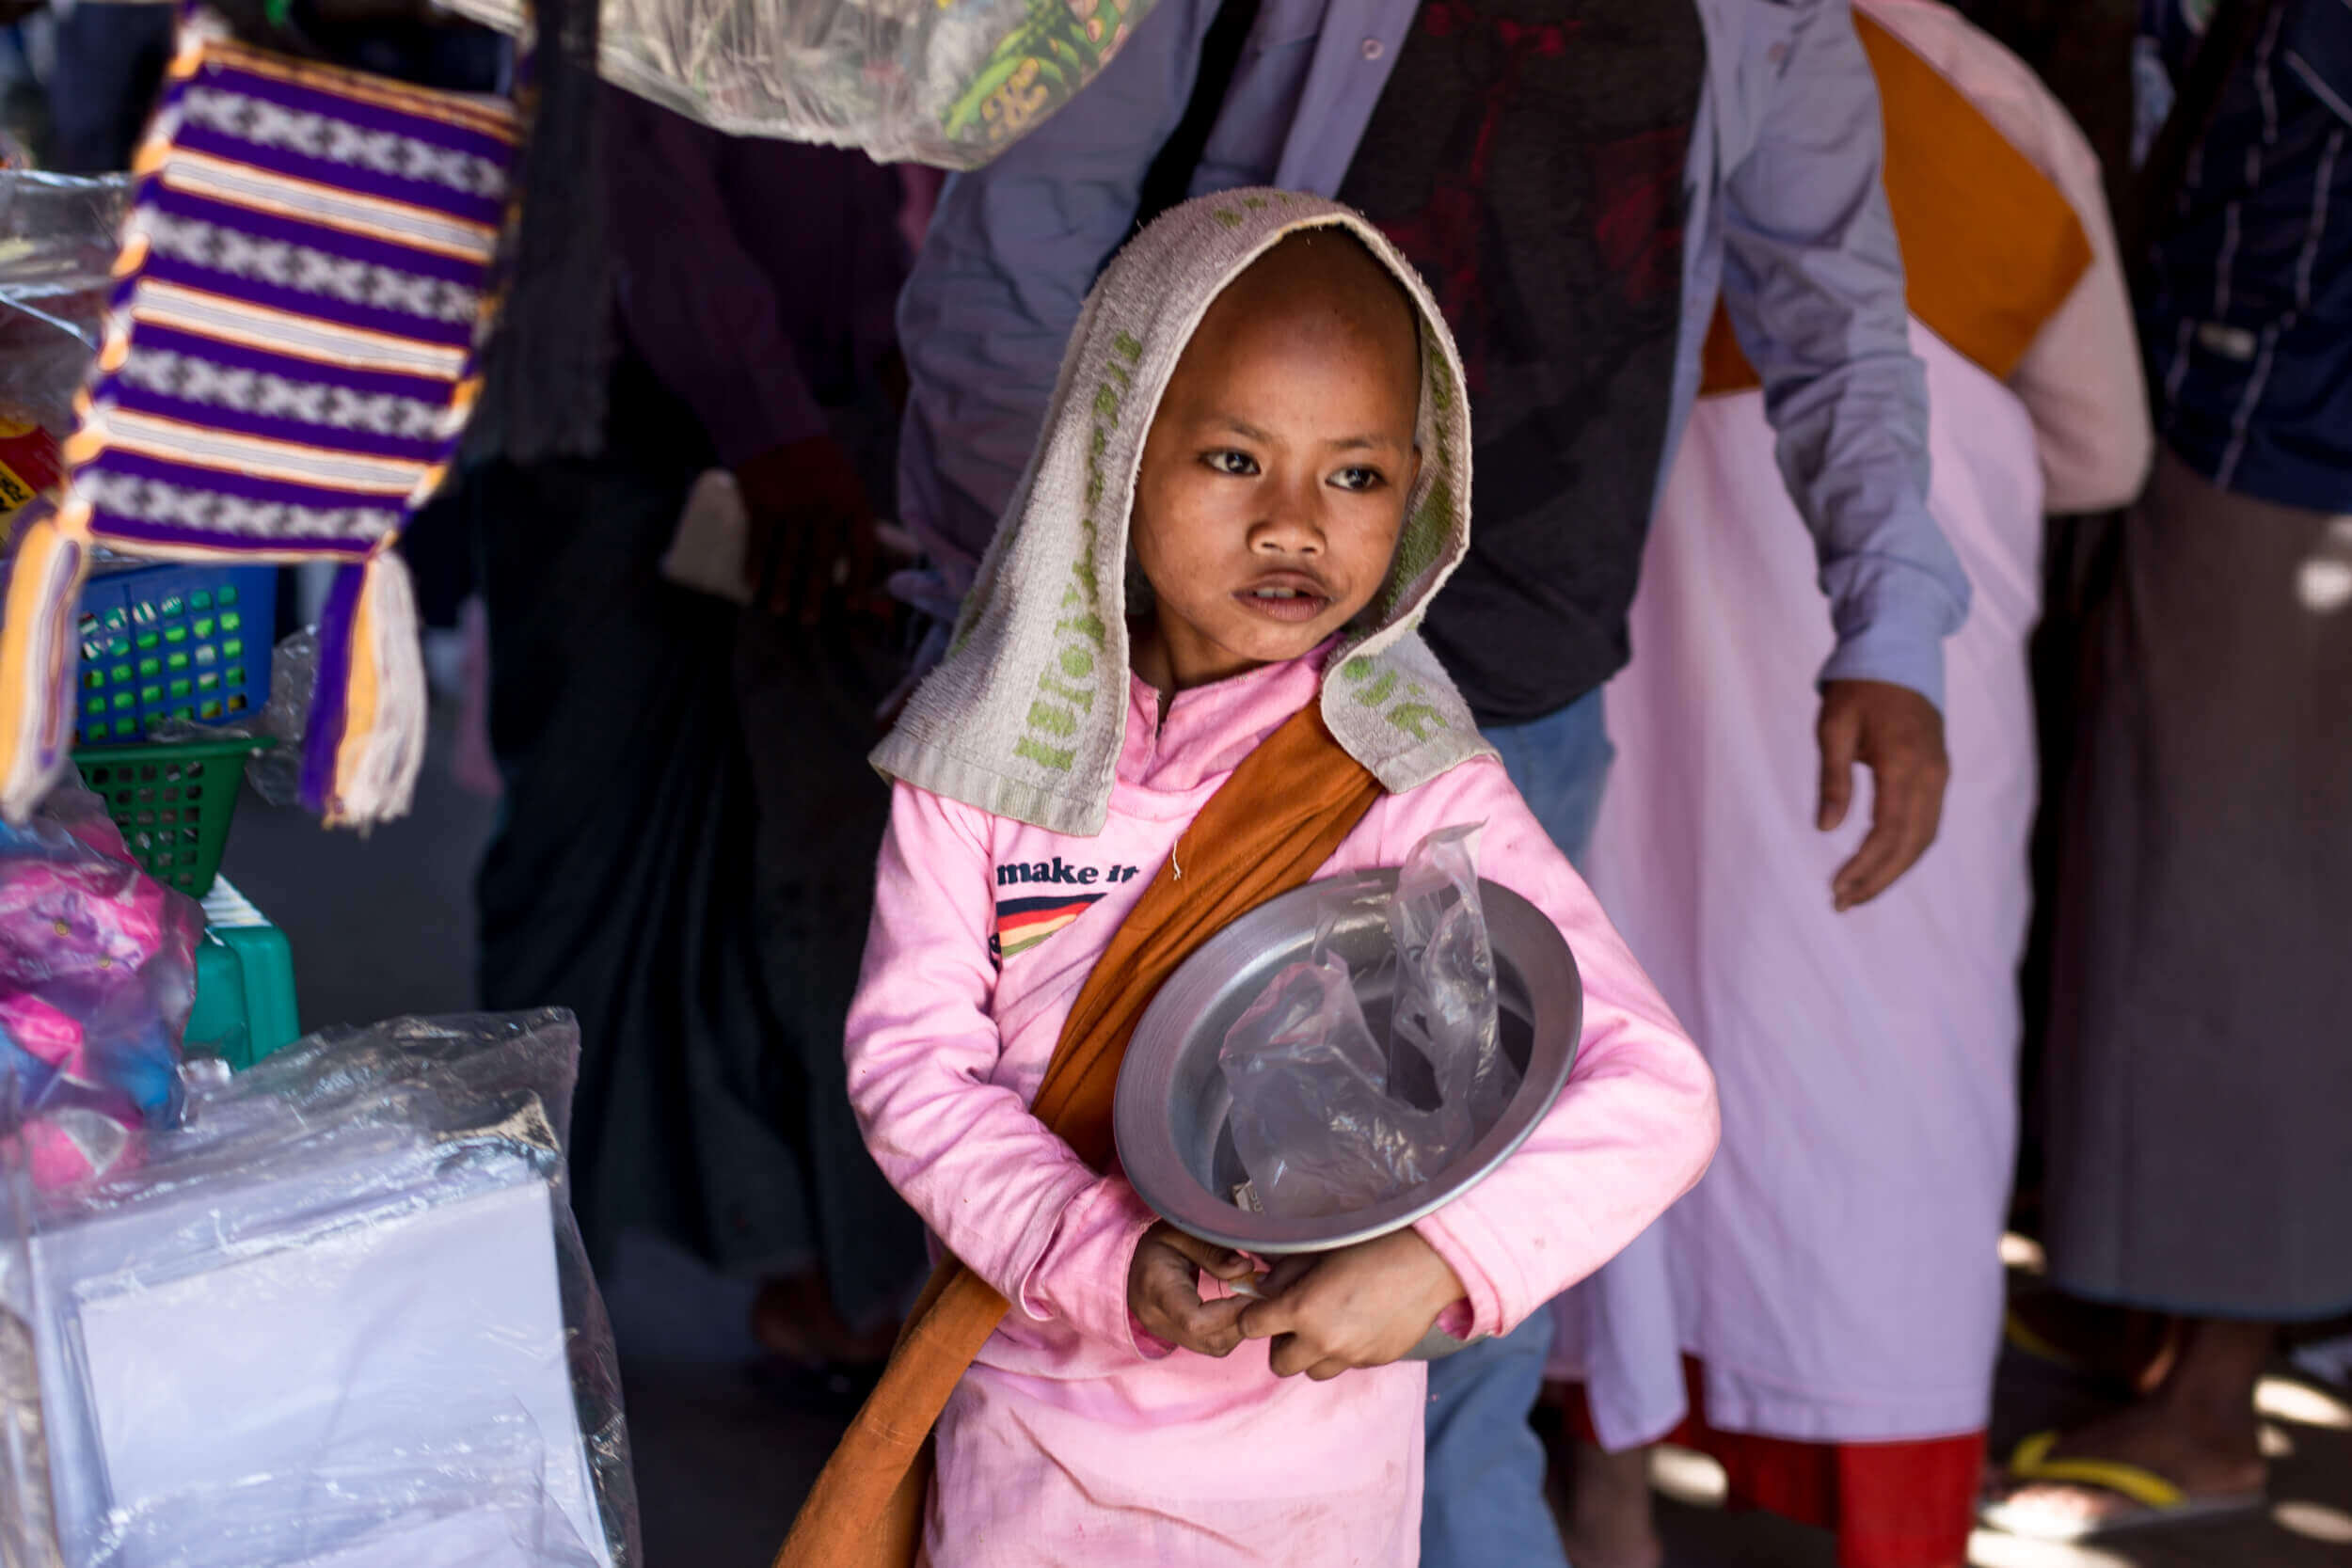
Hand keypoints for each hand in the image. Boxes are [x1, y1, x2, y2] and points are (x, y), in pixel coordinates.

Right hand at [732, 435, 882, 624]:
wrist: (775, 423)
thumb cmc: (814, 457)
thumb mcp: (843, 480)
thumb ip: (847, 514)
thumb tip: (850, 557)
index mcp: (853, 501)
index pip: (862, 550)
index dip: (859, 581)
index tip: (853, 605)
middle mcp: (826, 508)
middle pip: (822, 563)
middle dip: (815, 595)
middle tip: (809, 619)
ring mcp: (793, 508)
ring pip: (788, 560)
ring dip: (782, 589)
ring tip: (780, 609)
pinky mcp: (762, 505)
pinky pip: (759, 546)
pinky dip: (756, 569)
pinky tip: (753, 586)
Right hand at [1127, 1223, 1258, 1357]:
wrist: (1125, 1259)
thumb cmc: (1154, 1241)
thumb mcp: (1181, 1233)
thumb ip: (1213, 1252)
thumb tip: (1246, 1269)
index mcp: (1157, 1288)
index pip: (1195, 1319)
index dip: (1231, 1312)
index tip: (1253, 1292)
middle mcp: (1158, 1318)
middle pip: (1210, 1339)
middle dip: (1243, 1321)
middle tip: (1262, 1295)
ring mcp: (1166, 1332)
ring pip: (1214, 1347)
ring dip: (1239, 1328)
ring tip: (1251, 1300)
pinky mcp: (1175, 1337)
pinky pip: (1209, 1344)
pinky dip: (1230, 1330)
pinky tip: (1238, 1307)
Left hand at [1237, 1228, 1463, 1380]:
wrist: (1427, 1264)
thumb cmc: (1372, 1248)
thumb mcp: (1319, 1253)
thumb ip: (1285, 1274)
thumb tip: (1264, 1289)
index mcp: (1301, 1309)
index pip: (1251, 1328)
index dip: (1254, 1316)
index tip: (1263, 1308)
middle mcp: (1322, 1340)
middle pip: (1279, 1363)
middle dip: (1281, 1343)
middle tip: (1295, 1321)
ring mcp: (1350, 1357)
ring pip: (1312, 1372)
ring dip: (1312, 1354)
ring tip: (1328, 1326)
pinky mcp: (1373, 1362)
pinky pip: (1346, 1366)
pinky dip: (1344, 1352)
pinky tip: (1358, 1324)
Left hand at [1816, 679, 1949, 911]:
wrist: (1897, 653)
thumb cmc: (1857, 689)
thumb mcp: (1833, 729)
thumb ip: (1832, 780)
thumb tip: (1826, 829)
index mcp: (1902, 762)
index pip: (1887, 831)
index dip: (1864, 866)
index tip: (1836, 889)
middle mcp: (1930, 774)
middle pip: (1912, 844)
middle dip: (1878, 879)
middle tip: (1843, 903)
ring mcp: (1940, 774)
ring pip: (1925, 838)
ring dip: (1894, 869)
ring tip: (1858, 892)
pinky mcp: (1939, 772)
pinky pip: (1928, 822)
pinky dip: (1906, 849)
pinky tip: (1881, 863)